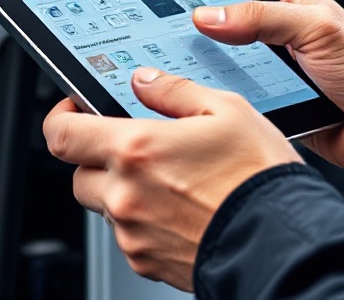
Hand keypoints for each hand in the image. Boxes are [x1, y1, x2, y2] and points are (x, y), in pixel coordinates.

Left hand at [44, 68, 301, 291]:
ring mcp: (133, 235)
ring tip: (173, 177)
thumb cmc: (258, 175)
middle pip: (79, 173)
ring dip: (124, 188)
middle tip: (138, 144)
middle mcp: (125, 196)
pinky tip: (182, 206)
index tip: (76, 108)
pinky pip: (128, 235)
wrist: (281, 242)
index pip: (61, 135)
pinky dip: (144, 219)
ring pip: (106, 205)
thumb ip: (175, 91)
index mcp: (137, 149)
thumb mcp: (226, 109)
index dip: (61, 117)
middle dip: (100, 156)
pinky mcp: (147, 263)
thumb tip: (145, 79)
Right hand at [192, 0, 343, 173]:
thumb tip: (211, 14)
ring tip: (187, 76)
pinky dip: (231, 109)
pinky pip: (243, 107)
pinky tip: (216, 110)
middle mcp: (280, 40)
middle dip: (203, 39)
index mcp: (290, 7)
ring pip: (230, 73)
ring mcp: (276, 76)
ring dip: (216, 78)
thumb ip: (263, 18)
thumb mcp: (316, 28)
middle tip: (172, 43)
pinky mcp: (276, 109)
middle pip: (227, 33)